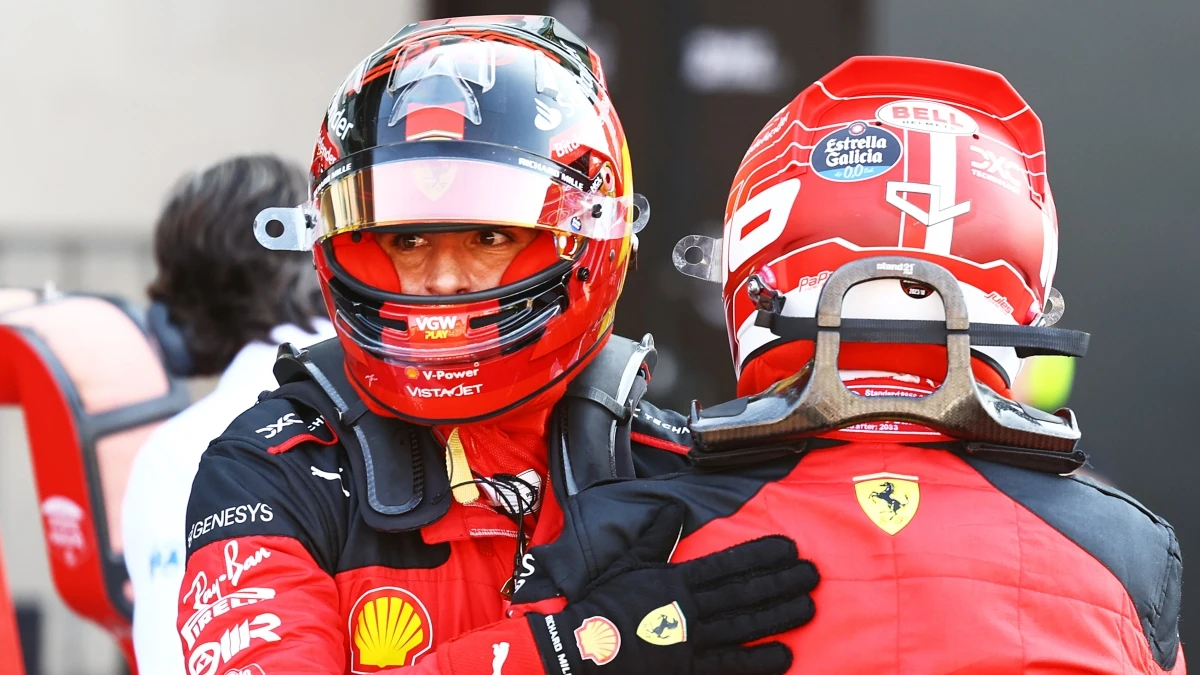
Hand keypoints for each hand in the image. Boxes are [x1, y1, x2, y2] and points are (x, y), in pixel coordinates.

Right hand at [526, 503, 817, 674]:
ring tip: (809, 608)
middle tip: (814, 575)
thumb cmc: (603, 606)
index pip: (729, 564)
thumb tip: (673, 510)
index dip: (762, 555)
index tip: (790, 547)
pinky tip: (785, 657)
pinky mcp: (690, 669)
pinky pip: (731, 665)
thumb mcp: (627, 563)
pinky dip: (758, 662)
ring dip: (780, 616)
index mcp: (677, 581)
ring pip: (746, 626)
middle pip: (746, 593)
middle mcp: (691, 609)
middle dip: (783, 583)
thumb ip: (656, 537)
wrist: (582, 649)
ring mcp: (693, 642)